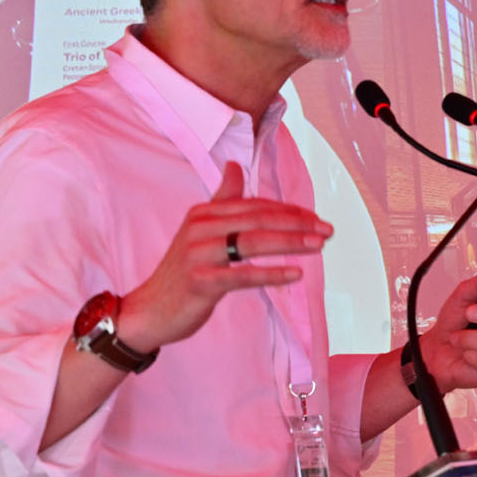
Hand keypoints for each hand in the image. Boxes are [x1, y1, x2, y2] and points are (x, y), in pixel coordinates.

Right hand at [121, 162, 330, 350]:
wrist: (149, 310)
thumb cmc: (181, 272)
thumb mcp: (199, 230)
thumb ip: (221, 200)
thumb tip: (234, 166)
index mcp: (204, 213)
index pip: (255, 206)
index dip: (289, 211)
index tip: (316, 218)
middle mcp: (201, 228)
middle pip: (259, 220)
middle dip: (298, 224)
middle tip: (327, 230)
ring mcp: (200, 255)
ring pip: (254, 243)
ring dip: (292, 243)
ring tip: (319, 246)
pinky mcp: (201, 282)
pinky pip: (243, 275)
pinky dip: (272, 274)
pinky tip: (295, 274)